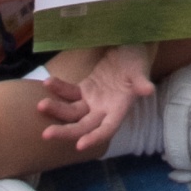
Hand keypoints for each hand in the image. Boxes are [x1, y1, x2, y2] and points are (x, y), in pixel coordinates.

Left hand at [36, 44, 156, 151]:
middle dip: (65, 132)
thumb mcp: (140, 67)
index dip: (94, 138)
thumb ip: (141, 81)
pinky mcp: (84, 89)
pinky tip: (47, 83)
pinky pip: (69, 93)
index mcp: (119, 109)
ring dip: (56, 110)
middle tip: (46, 135)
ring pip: (72, 112)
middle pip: (83, 126)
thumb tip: (149, 90)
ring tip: (41, 105)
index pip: (107, 129)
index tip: (79, 145)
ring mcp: (92, 101)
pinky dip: (58, 89)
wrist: (129, 45)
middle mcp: (103, 110)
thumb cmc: (137, 58)